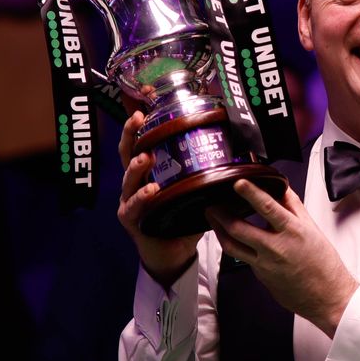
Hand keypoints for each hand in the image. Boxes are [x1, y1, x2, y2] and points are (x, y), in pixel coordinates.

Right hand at [117, 110, 202, 283]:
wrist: (173, 254)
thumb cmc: (181, 219)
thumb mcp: (194, 192)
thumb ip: (205, 175)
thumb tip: (232, 154)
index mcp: (148, 173)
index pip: (141, 143)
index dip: (139, 125)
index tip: (143, 106)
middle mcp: (134, 183)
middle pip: (126, 154)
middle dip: (130, 136)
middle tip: (138, 120)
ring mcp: (129, 201)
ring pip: (127, 180)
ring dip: (136, 167)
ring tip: (146, 157)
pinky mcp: (131, 220)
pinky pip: (132, 207)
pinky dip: (141, 198)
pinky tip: (151, 190)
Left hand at [206, 179, 356, 336]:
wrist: (327, 297)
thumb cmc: (323, 263)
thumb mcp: (312, 228)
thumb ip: (293, 207)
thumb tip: (281, 188)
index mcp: (293, 232)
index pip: (267, 207)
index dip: (251, 193)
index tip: (238, 182)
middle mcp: (276, 248)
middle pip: (239, 229)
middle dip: (220, 215)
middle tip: (210, 205)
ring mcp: (265, 264)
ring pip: (232, 246)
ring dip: (218, 231)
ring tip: (213, 220)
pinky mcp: (260, 276)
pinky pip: (243, 258)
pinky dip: (235, 245)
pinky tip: (232, 238)